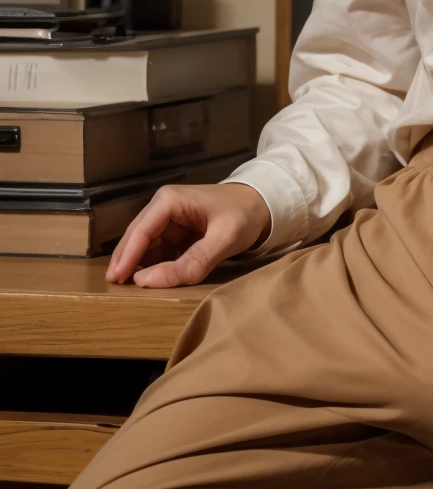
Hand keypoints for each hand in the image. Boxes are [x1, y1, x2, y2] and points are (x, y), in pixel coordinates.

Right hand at [105, 183, 271, 287]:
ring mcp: (168, 219)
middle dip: (125, 261)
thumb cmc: (245, 215)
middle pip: (137, 237)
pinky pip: (159, 249)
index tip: (116, 280)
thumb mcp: (223, 240)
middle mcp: (163, 206)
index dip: (126, 256)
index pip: (141, 231)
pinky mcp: (176, 230)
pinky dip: (153, 264)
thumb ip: (191, 263)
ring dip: (137, 264)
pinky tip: (148, 279)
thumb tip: (148, 282)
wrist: (263, 204)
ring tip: (126, 288)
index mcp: (170, 201)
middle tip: (113, 287)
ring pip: (145, 245)